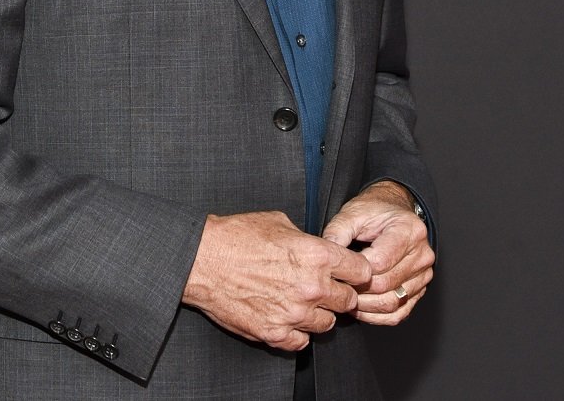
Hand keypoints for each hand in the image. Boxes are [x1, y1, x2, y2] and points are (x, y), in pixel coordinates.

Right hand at [182, 210, 372, 350]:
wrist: (201, 259)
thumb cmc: (235, 236)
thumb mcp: (277, 221)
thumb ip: (305, 238)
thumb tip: (317, 247)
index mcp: (316, 255)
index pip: (362, 271)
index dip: (355, 271)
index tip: (348, 272)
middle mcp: (311, 287)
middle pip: (349, 301)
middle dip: (339, 293)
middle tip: (322, 287)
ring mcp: (294, 313)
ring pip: (327, 324)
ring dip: (317, 314)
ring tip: (299, 301)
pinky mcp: (275, 333)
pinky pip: (301, 342)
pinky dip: (296, 332)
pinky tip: (284, 316)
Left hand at [322, 181, 434, 325]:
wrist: (392, 212)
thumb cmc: (373, 211)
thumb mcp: (352, 213)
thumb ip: (338, 232)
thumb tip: (326, 256)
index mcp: (409, 230)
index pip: (380, 262)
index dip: (355, 270)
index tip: (338, 270)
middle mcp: (422, 254)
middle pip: (386, 284)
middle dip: (358, 290)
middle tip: (337, 287)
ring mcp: (423, 274)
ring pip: (393, 302)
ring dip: (365, 306)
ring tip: (346, 298)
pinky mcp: (419, 289)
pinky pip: (400, 312)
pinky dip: (378, 316)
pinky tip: (360, 309)